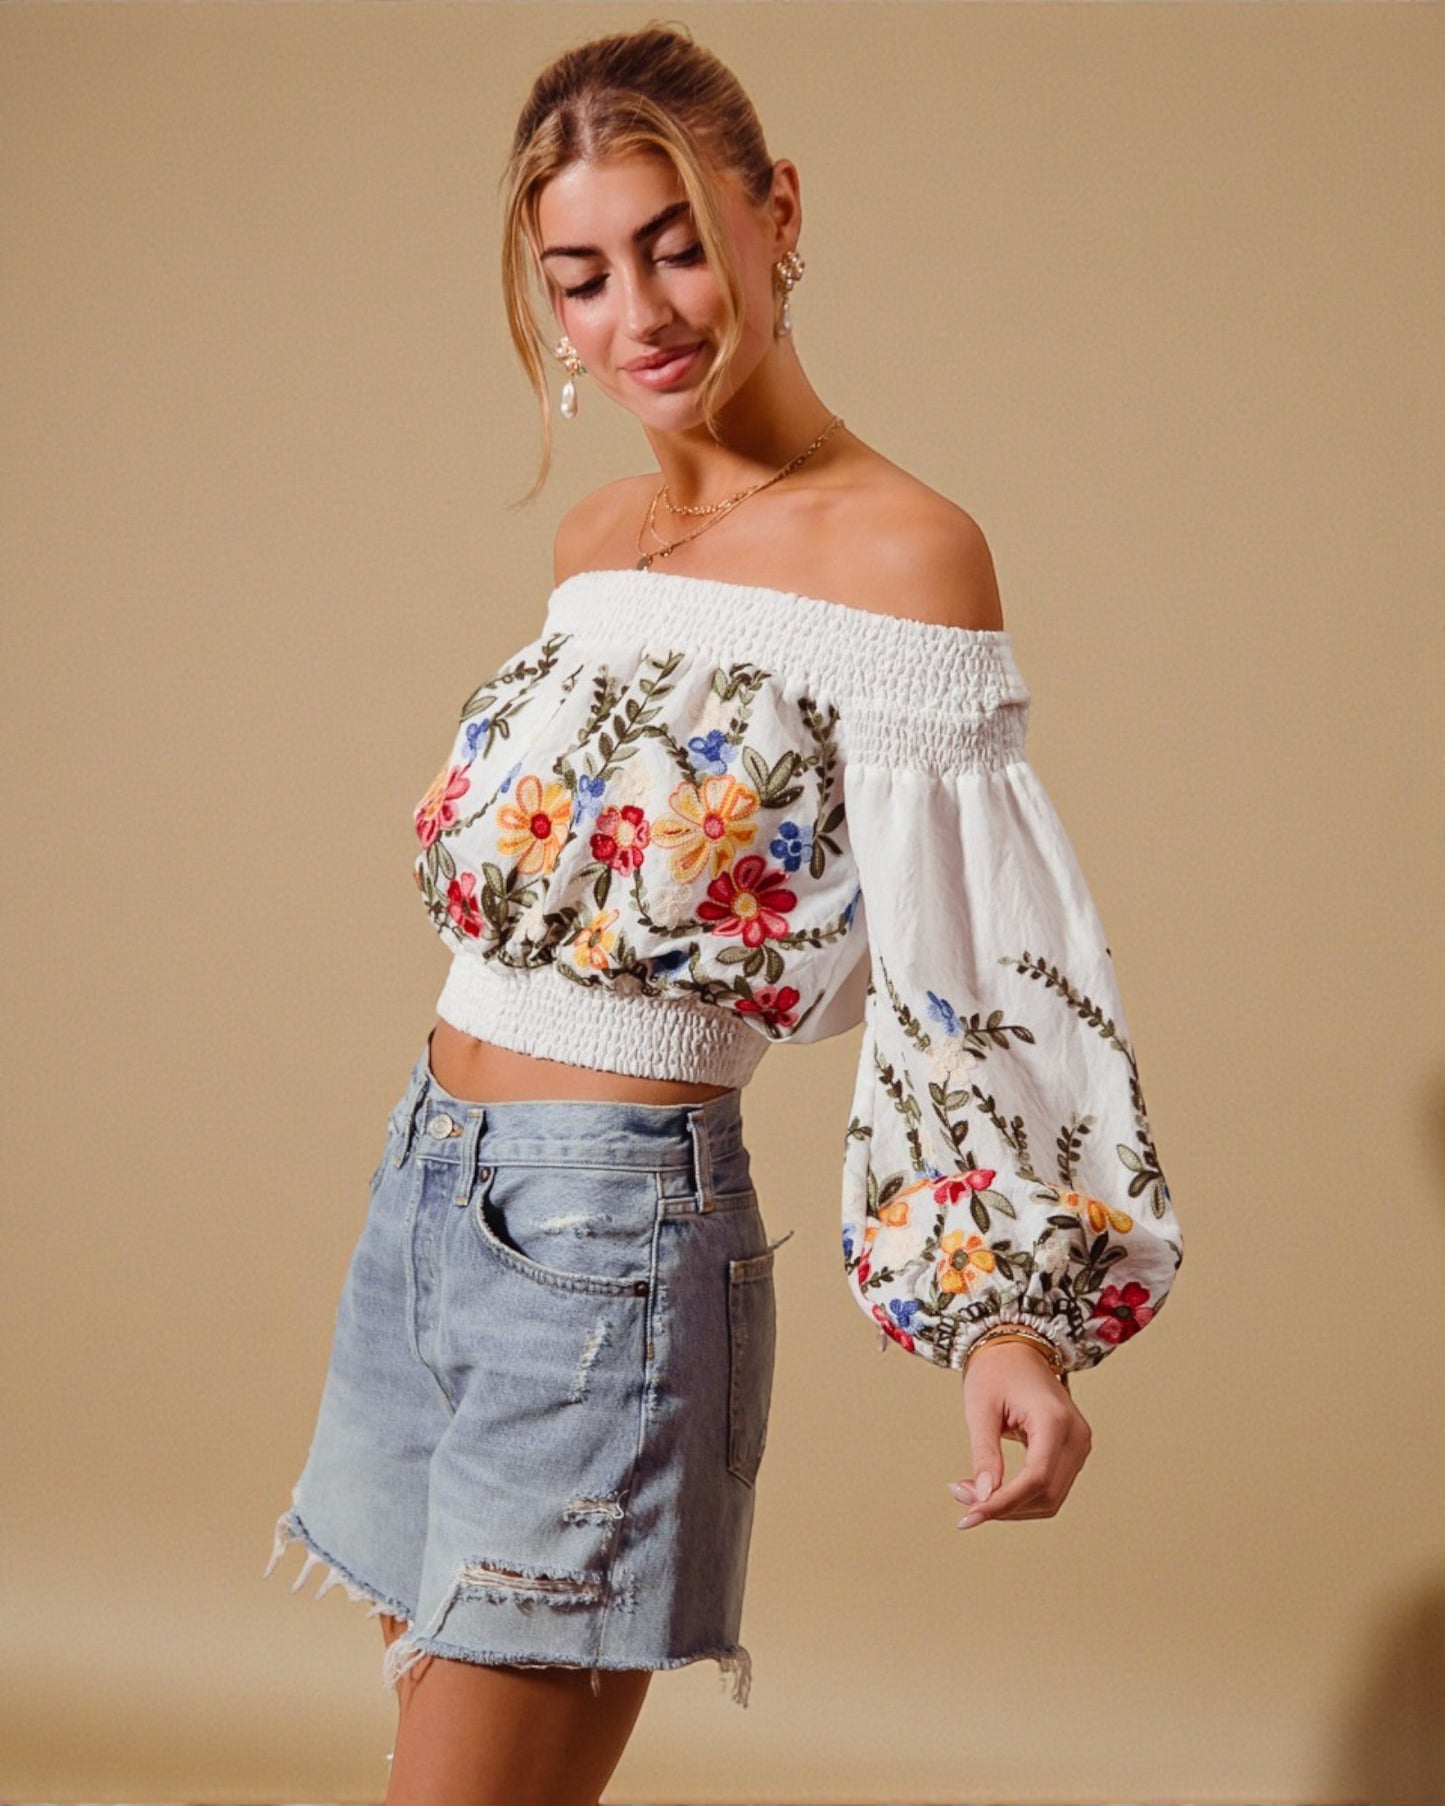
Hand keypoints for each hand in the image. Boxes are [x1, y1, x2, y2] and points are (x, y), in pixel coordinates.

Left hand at [946, 1339, 1091, 1528]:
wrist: (1018, 1349)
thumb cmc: (996, 1371)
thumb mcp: (981, 1409)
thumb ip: (984, 1453)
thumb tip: (984, 1496)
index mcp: (1055, 1421)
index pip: (1036, 1478)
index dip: (1003, 1504)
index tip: (968, 1516)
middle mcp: (1076, 1437)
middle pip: (1045, 1494)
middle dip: (1003, 1507)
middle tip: (961, 1499)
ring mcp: (1079, 1446)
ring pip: (1050, 1499)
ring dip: (1011, 1507)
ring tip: (971, 1493)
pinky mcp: (1072, 1453)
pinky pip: (1050, 1487)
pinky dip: (1021, 1497)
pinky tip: (992, 1490)